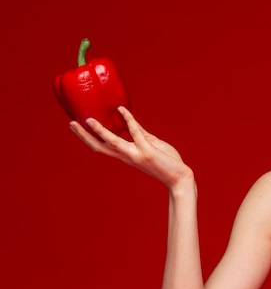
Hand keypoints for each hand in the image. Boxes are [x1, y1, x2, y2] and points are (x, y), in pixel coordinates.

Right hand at [69, 106, 192, 190]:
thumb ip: (140, 133)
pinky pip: (136, 133)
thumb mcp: (151, 144)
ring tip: (88, 120)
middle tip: (71, 124)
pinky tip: (122, 110)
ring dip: (100, 131)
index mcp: (127, 155)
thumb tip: (129, 120)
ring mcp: (137, 154)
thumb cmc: (168, 162)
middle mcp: (128, 156)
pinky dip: (129, 120)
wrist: (180, 178)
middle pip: (100, 147)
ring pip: (113, 142)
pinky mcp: (148, 152)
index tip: (76, 126)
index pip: (102, 147)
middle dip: (84, 136)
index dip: (88, 138)